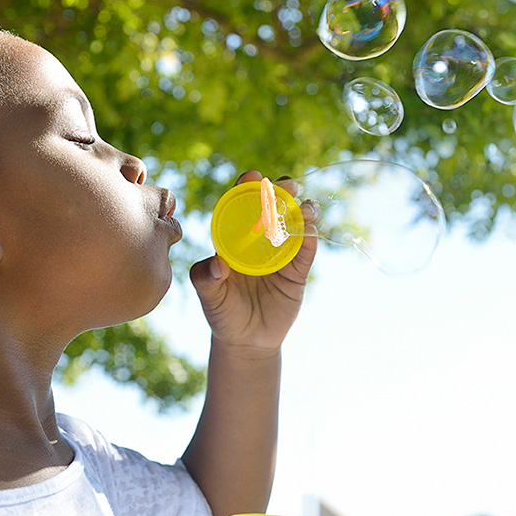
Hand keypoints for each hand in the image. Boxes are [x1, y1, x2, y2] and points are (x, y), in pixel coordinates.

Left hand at [190, 171, 319, 352]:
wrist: (246, 340)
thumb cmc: (222, 312)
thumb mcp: (208, 295)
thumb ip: (205, 278)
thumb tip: (217, 265)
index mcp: (235, 238)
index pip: (241, 205)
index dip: (247, 187)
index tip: (252, 176)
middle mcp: (259, 240)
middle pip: (272, 207)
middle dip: (280, 190)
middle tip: (286, 185)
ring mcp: (281, 252)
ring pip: (294, 223)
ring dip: (301, 209)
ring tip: (304, 206)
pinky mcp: (298, 270)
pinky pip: (306, 248)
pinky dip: (310, 235)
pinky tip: (310, 228)